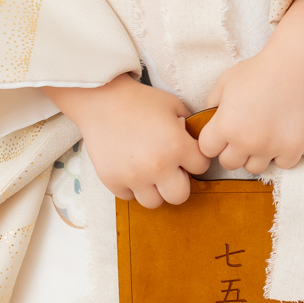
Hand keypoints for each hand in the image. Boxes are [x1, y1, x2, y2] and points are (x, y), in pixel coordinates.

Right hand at [42, 74, 206, 207]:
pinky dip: (131, 187)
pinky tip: (129, 168)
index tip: (186, 153)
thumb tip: (196, 145)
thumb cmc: (140, 100)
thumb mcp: (174, 106)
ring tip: (148, 171)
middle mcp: (158, 166)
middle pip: (180, 196)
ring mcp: (134, 177)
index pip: (202, 167)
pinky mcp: (113, 181)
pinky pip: (129, 197)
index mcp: (177, 146)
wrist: (102, 100)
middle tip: (169, 170)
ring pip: (154, 202)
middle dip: (178, 183)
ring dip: (154, 189)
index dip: (195, 159)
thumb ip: (189, 128)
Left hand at [198, 0, 303, 172]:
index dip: (214, 140)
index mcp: (225, 126)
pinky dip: (281, 154)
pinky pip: (281, 164)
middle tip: (244, 133)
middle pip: (229, 163)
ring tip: (263, 135)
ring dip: (255, 155)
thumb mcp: (225, 82)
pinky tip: (282, 137)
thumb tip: (208, 121)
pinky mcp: (292, 149)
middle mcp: (245, 142)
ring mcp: (269, 148)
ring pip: (254, 168)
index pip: (207, 150)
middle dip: (233, 150)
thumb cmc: (258, 70)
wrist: (294, 66)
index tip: (223, 131)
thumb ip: (212, 104)